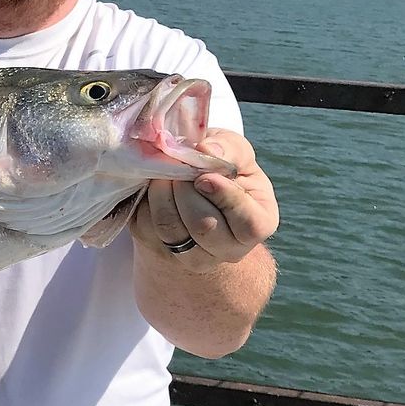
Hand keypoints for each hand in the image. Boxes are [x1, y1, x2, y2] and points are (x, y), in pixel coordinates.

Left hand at [130, 130, 278, 267]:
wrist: (193, 187)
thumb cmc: (223, 168)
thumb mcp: (235, 151)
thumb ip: (229, 149)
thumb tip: (207, 149)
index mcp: (259, 224)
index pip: (249, 224)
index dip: (224, 197)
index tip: (204, 176)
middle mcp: (230, 249)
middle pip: (203, 227)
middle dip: (186, 190)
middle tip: (180, 167)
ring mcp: (195, 257)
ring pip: (170, 229)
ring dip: (162, 193)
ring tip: (165, 172)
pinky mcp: (161, 251)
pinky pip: (146, 227)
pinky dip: (146, 201)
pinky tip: (153, 186)